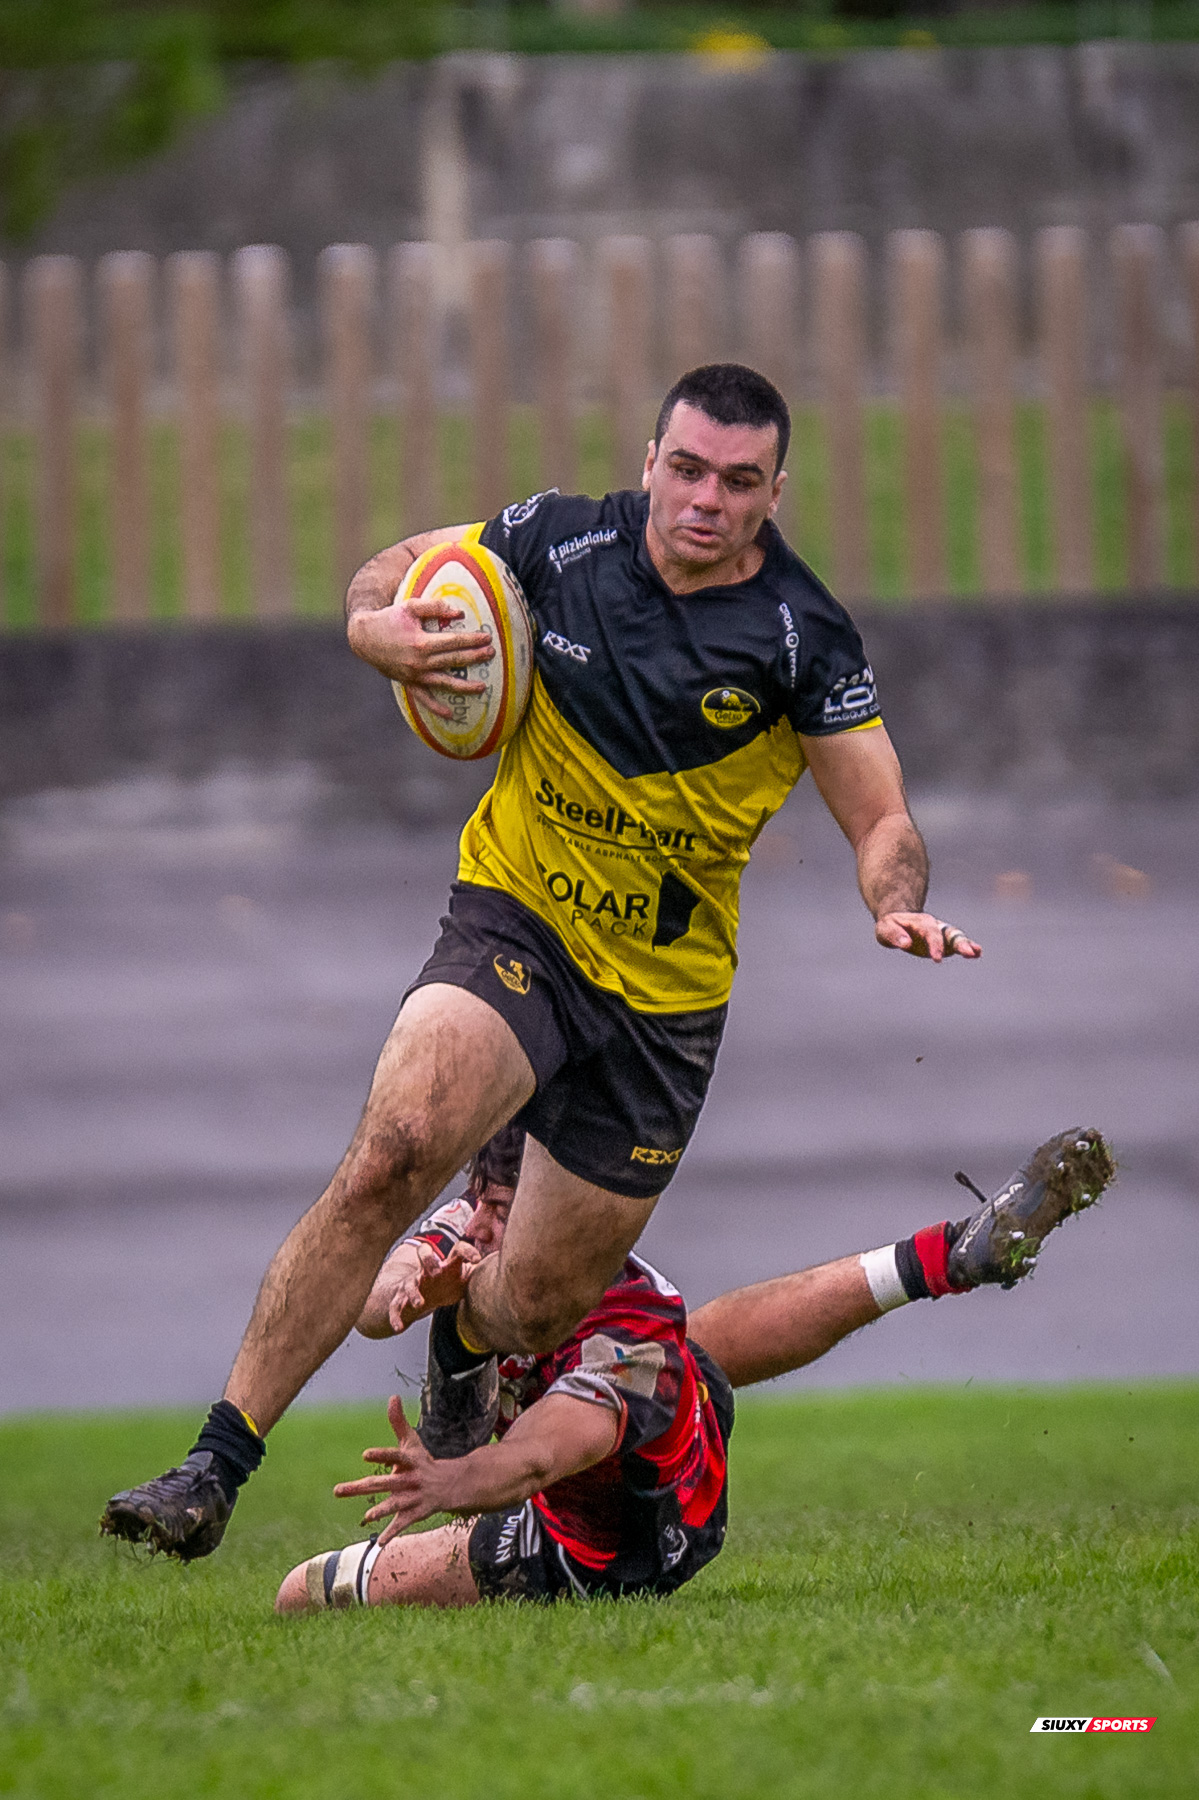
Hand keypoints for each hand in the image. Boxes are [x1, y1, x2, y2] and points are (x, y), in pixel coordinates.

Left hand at [334, 1397, 457, 1543]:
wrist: (451, 1484)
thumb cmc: (423, 1461)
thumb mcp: (411, 1442)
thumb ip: (398, 1422)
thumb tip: (392, 1397)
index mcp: (410, 1461)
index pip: (395, 1456)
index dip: (381, 1456)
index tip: (364, 1455)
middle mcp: (412, 1480)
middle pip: (385, 1484)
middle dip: (362, 1488)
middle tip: (337, 1490)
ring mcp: (414, 1498)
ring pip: (397, 1505)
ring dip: (382, 1511)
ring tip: (366, 1517)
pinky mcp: (416, 1513)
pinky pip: (403, 1524)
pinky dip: (392, 1533)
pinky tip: (379, 1542)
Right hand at [348, 597, 493, 719]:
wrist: (364, 637)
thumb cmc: (389, 619)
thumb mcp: (410, 607)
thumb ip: (434, 607)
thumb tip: (459, 612)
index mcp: (422, 642)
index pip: (454, 642)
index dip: (472, 640)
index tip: (487, 638)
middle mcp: (420, 662)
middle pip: (454, 661)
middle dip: (475, 658)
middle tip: (491, 654)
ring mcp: (415, 675)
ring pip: (444, 683)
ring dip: (464, 686)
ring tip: (483, 687)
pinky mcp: (408, 683)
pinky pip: (424, 698)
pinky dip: (436, 707)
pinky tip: (450, 714)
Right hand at [388, 1240, 480, 1332]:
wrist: (419, 1296)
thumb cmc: (447, 1284)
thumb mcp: (464, 1278)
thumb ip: (480, 1274)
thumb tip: (507, 1270)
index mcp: (447, 1264)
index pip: (457, 1250)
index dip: (467, 1252)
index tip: (477, 1259)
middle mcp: (428, 1271)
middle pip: (424, 1255)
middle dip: (428, 1259)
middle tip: (436, 1269)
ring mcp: (414, 1284)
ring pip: (409, 1284)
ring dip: (414, 1293)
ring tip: (419, 1303)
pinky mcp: (401, 1300)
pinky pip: (396, 1308)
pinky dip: (396, 1318)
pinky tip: (399, 1328)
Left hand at [875, 912, 981, 961]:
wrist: (897, 921)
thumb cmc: (890, 925)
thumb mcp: (885, 929)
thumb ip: (895, 935)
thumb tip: (906, 944)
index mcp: (922, 922)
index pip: (931, 933)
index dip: (935, 945)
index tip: (938, 959)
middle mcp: (935, 926)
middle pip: (950, 933)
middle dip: (960, 943)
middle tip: (969, 953)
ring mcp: (941, 933)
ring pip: (957, 938)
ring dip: (967, 945)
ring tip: (977, 953)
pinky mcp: (943, 942)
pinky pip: (957, 944)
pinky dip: (967, 947)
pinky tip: (976, 954)